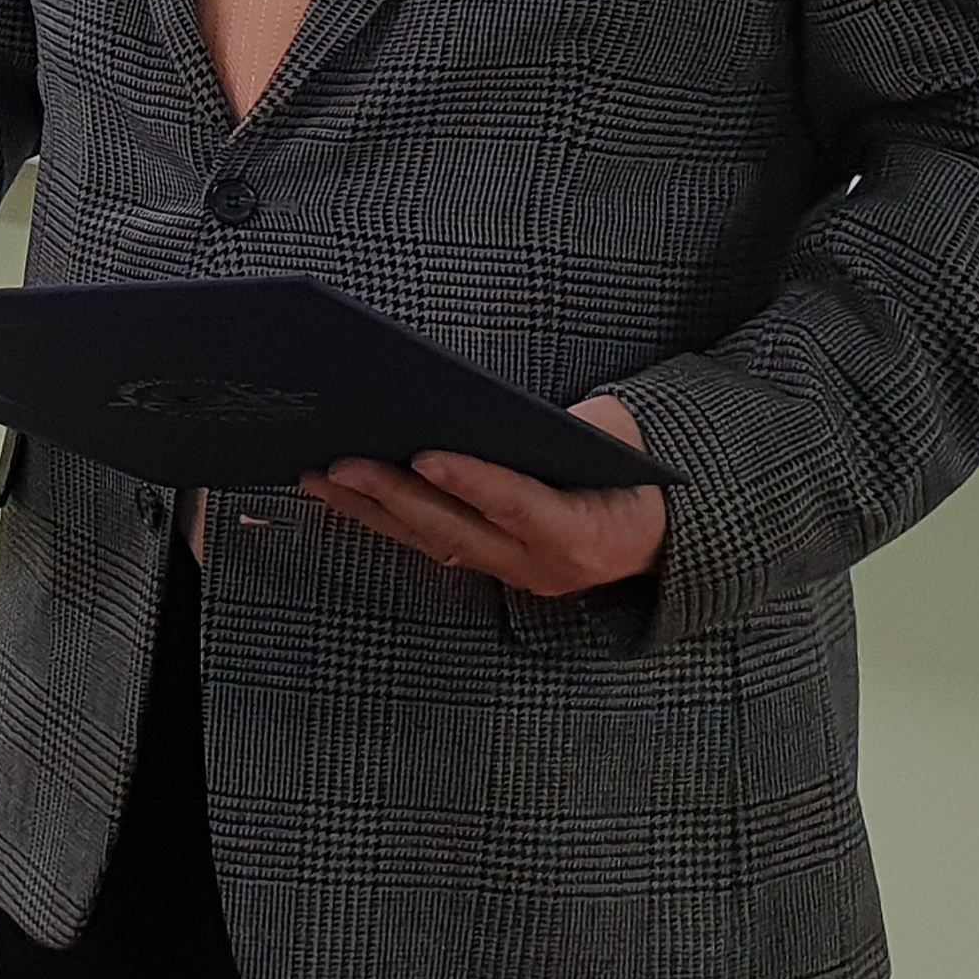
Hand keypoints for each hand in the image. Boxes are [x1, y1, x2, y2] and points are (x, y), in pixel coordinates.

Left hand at [300, 394, 665, 598]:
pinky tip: (342, 493)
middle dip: (394, 496)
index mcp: (581, 534)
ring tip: (319, 475)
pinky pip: (429, 542)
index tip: (423, 456)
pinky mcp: (487, 566)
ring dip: (371, 511)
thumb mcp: (617, 438)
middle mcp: (539, 567)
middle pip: (456, 530)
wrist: (660, 532)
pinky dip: (384, 517)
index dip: (471, 482)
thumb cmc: (633, 470)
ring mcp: (510, 574)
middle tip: (341, 464)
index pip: (518, 505)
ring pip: (430, 541)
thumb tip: (494, 404)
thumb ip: (570, 424)